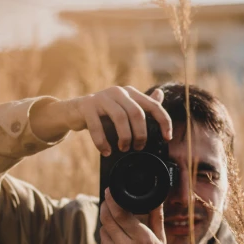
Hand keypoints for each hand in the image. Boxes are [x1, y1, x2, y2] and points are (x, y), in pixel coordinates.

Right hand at [29, 86, 172, 154]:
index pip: (153, 105)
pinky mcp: (87, 106)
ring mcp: (101, 98)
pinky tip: (106, 151)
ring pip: (119, 118)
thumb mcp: (124, 108)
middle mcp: (118, 92)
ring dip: (124, 137)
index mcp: (130, 92)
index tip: (167, 137)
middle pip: (137, 113)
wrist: (75, 111)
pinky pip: (97, 127)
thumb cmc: (103, 113)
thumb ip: (142, 104)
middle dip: (140, 134)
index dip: (164, 122)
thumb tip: (161, 94)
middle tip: (138, 147)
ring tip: (123, 149)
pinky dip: (103, 142)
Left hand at [100, 188, 166, 243]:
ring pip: (104, 229)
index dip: (112, 200)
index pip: (122, 214)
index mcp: (143, 239)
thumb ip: (156, 217)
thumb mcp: (161, 241)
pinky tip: (117, 242)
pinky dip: (108, 238)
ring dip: (108, 223)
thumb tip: (157, 198)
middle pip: (108, 218)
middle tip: (108, 199)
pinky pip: (103, 242)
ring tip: (119, 226)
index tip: (110, 190)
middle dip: (106, 206)